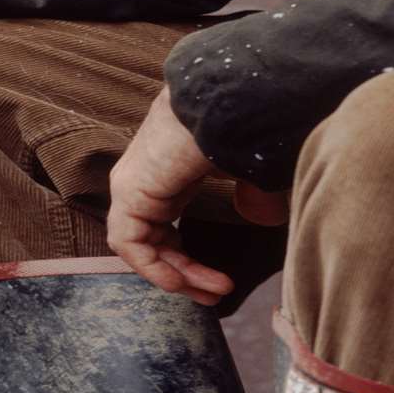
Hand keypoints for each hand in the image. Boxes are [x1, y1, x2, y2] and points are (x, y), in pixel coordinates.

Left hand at [106, 89, 289, 304]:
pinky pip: (129, 242)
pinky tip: (184, 282)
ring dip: (175, 275)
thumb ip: (253, 194)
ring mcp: (134, 181)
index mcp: (169, 168)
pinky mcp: (130, 189)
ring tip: (212, 293)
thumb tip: (264, 217)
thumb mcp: (252, 168)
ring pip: (141, 245)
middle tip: (215, 296)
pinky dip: (153, 267)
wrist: (232, 96)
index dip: (190, 260)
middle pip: (154, 239)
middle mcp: (147, 176)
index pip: (165, 226)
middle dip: (185, 273)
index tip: (221, 283)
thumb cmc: (245, 121)